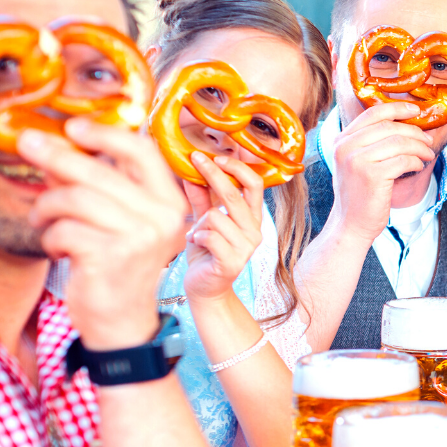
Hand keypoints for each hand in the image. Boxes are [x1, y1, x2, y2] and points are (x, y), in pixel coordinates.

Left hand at [18, 119, 189, 350]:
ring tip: (42, 219)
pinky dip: (49, 237)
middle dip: (55, 156)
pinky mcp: (112, 256)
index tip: (73, 127)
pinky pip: (64, 228)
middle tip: (26, 143)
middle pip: (99, 171)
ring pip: (75, 198)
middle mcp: (163, 217)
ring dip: (47, 207)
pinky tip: (56, 248)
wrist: (122, 322)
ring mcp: (141, 237)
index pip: (141, 152)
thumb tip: (55, 148)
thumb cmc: (115, 267)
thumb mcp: (116, 221)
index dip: (104, 134)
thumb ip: (96, 186)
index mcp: (169, 203)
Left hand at [182, 153, 265, 303]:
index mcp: (251, 218)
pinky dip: (197, 237)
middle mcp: (254, 230)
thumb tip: (192, 172)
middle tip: (195, 159)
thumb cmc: (206, 253)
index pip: (254, 185)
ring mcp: (246, 247)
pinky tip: (196, 244)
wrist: (205, 289)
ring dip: (198, 223)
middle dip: (213, 174)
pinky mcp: (232, 262)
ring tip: (196, 235)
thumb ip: (201, 198)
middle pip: (234, 194)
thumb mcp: (203, 221)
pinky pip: (210, 236)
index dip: (238, 168)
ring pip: (216, 216)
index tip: (216, 156)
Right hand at [329, 101, 433, 242]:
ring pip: (398, 143)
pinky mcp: (372, 176)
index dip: (397, 108)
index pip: (372, 113)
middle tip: (428, 140)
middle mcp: (345, 147)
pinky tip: (418, 166)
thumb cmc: (360, 193)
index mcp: (342, 140)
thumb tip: (405, 124)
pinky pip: (403, 160)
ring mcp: (357, 161)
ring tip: (427, 154)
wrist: (351, 224)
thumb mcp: (357, 162)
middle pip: (389, 127)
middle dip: (414, 132)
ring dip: (419, 147)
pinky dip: (415, 161)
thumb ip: (371, 142)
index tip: (415, 110)